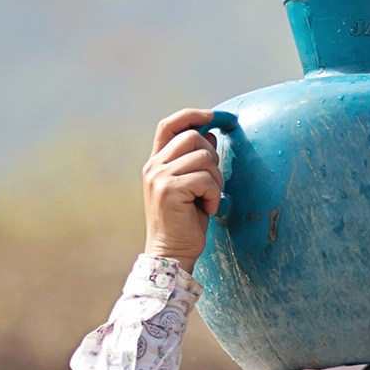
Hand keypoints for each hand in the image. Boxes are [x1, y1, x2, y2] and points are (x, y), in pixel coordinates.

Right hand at [143, 108, 223, 269]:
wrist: (171, 254)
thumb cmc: (185, 223)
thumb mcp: (191, 187)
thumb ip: (195, 161)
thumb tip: (210, 134)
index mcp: (156, 162)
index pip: (169, 125)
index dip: (192, 115)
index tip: (213, 116)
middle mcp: (154, 166)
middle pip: (193, 137)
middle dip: (212, 159)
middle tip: (212, 185)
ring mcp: (159, 177)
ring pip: (204, 158)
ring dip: (216, 181)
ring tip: (208, 200)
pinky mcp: (169, 190)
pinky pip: (205, 179)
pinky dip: (214, 195)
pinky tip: (208, 209)